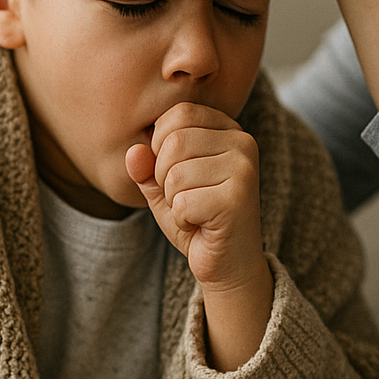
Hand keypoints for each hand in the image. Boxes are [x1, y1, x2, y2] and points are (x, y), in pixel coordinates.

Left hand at [126, 102, 270, 369]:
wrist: (228, 264)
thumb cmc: (196, 217)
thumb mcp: (163, 186)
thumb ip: (145, 166)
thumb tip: (134, 151)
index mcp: (228, 130)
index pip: (179, 114)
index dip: (161, 145)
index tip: (178, 172)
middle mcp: (243, 143)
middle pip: (174, 142)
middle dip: (165, 177)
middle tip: (187, 198)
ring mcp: (244, 170)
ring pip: (176, 174)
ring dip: (174, 201)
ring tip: (196, 212)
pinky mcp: (238, 199)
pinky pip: (183, 202)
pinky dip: (183, 220)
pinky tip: (202, 225)